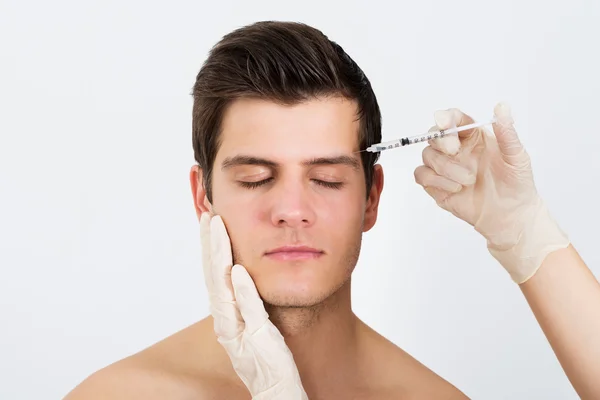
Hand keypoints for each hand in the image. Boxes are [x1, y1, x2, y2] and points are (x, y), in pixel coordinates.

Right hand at [200, 212, 307, 398]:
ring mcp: (239, 331)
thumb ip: (249, 300)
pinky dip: (242, 291)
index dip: (212, 248)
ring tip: (218, 230)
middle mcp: (227, 322)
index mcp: (227, 316)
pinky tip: (238, 270)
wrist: (277, 391)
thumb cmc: (270, 359)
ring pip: (223, 289)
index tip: (211, 221)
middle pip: (214, 276)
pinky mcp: (258, 340)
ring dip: (220, 257)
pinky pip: (248, 312)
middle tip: (209, 216)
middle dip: (211, 245)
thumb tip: (245, 272)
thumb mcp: (257, 324)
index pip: (216, 275)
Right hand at [414, 102, 569, 282]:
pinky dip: (436, 181)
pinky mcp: (436, 185)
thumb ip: (507, 132)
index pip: (454, 119)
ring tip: (468, 180)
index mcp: (473, 137)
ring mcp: (444, 167)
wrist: (509, 215)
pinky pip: (422, 175)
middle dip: (441, 141)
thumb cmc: (515, 184)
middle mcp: (456, 149)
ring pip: (428, 156)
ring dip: (446, 168)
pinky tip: (455, 189)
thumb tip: (502, 107)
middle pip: (434, 135)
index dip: (446, 118)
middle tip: (455, 151)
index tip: (446, 123)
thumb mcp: (517, 156)